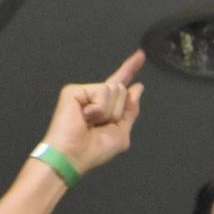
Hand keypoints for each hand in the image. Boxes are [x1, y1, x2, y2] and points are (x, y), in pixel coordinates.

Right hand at [42, 50, 144, 176]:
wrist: (73, 157)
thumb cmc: (93, 151)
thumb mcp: (121, 133)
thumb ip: (130, 111)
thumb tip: (137, 88)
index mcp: (105, 107)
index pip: (120, 84)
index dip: (130, 69)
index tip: (141, 55)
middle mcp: (93, 96)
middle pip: (121, 90)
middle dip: (117, 112)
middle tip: (98, 126)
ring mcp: (83, 92)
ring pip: (113, 90)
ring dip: (108, 113)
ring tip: (90, 124)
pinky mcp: (74, 91)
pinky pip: (101, 93)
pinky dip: (98, 110)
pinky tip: (84, 118)